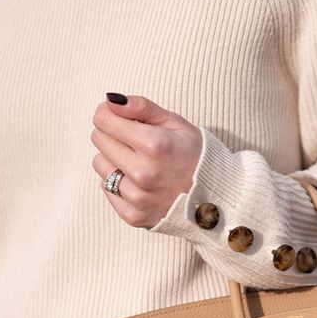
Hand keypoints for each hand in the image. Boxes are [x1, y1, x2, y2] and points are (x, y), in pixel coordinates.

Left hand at [91, 93, 202, 228]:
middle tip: (134, 140)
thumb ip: (142, 108)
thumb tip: (111, 101)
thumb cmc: (196, 155)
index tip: (119, 117)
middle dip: (112, 134)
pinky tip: (138, 182)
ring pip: (100, 165)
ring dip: (114, 159)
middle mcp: (143, 172)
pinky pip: (107, 190)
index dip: (108, 114)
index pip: (103, 120)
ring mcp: (138, 197)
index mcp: (154, 144)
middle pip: (99, 140)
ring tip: (138, 162)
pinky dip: (118, 183)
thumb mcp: (176, 123)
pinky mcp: (134, 216)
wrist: (217, 197)